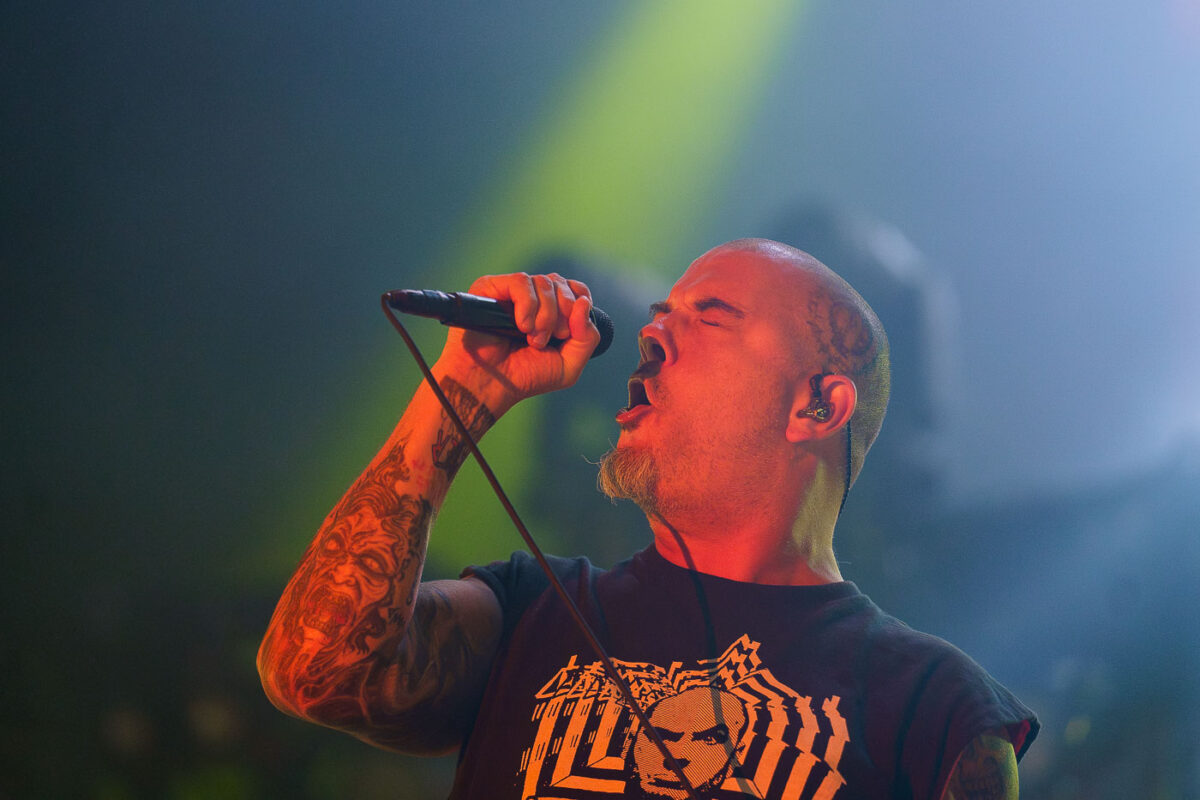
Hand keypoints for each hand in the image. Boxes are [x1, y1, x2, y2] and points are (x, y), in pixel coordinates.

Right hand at [433, 272, 599, 414]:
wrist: (490, 384)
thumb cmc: (524, 376)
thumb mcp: (569, 365)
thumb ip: (587, 337)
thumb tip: (583, 303)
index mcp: (552, 311)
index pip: (575, 288)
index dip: (578, 301)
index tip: (569, 328)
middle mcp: (533, 298)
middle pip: (561, 284)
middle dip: (562, 314)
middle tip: (547, 339)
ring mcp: (512, 292)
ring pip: (543, 282)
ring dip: (545, 316)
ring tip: (532, 339)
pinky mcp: (491, 288)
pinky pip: (521, 282)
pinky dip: (527, 305)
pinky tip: (521, 326)